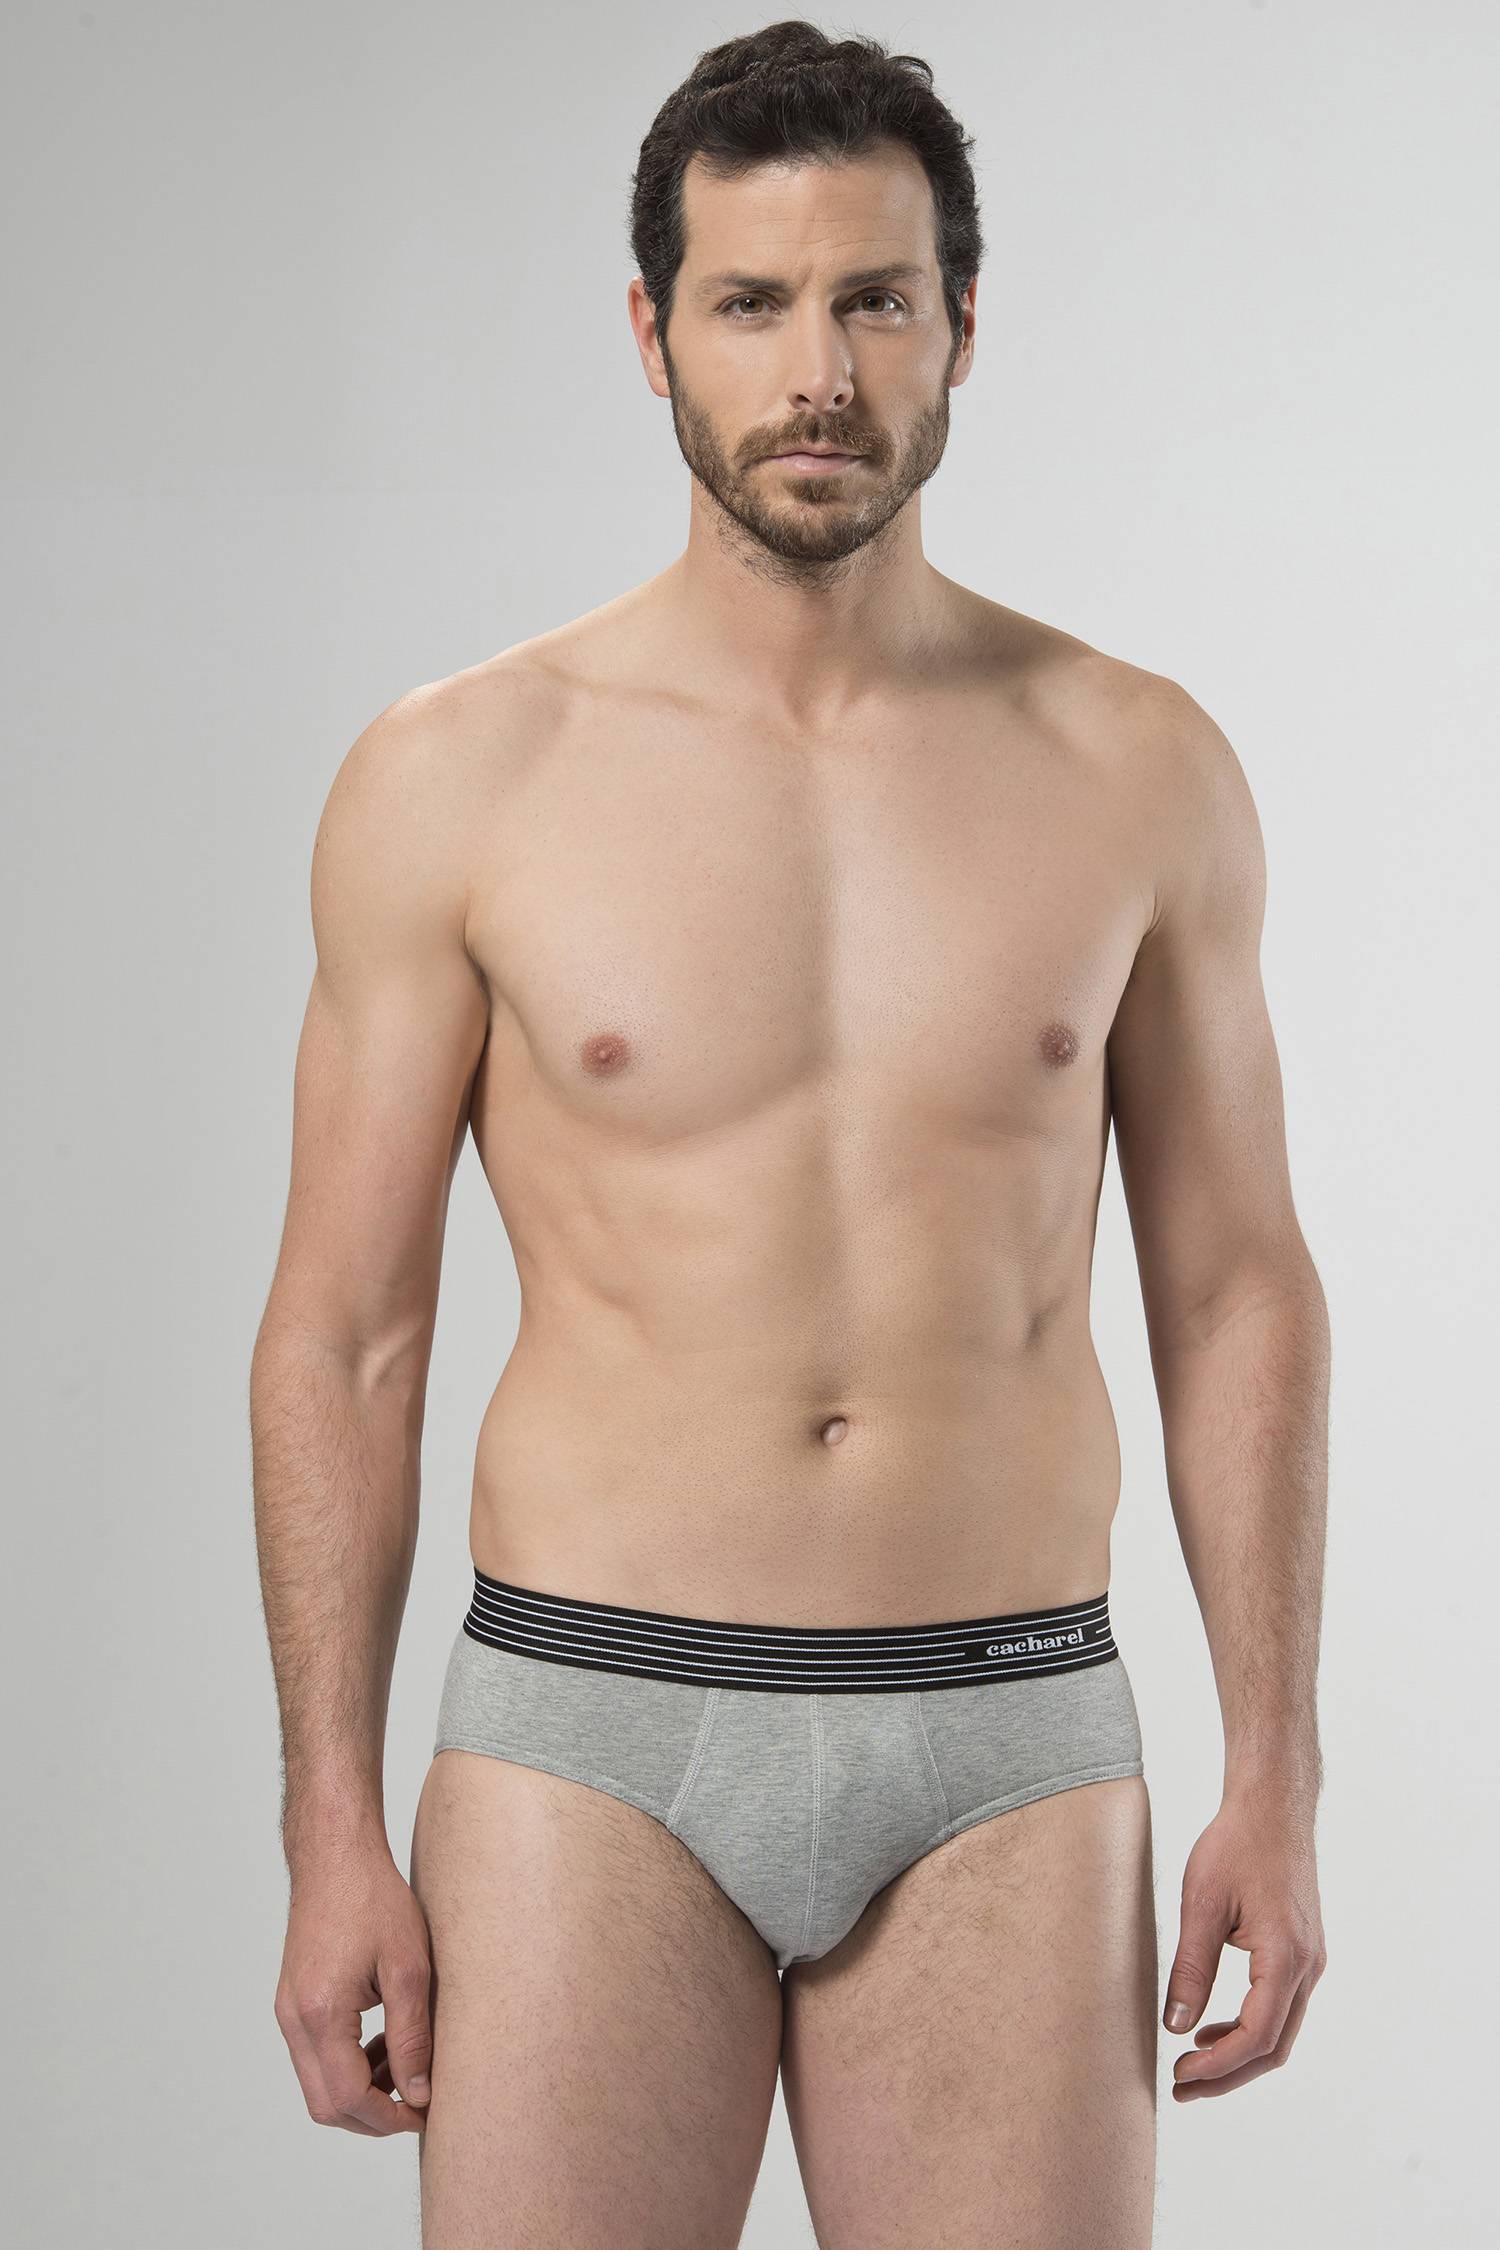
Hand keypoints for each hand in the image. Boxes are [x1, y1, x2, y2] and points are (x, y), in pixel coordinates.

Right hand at [275, 1846, 433, 2133]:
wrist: (335, 1856)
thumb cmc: (374, 1899)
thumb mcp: (408, 1968)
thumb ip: (411, 2037)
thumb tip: (419, 2093)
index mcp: (321, 2014)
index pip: (348, 2099)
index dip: (389, 2117)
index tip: (425, 2113)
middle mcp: (294, 2020)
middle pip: (326, 2105)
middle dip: (373, 2116)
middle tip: (417, 2101)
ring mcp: (288, 2012)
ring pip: (318, 2085)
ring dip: (361, 2091)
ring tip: (406, 2067)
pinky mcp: (292, 2002)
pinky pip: (315, 2057)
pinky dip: (347, 2066)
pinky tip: (383, 2044)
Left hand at [1163, 1792, 1326, 2098]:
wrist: (1273, 1808)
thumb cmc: (1236, 1845)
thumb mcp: (1202, 1904)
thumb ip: (1191, 1967)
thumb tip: (1175, 2025)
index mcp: (1285, 1956)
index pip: (1256, 2036)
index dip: (1218, 2066)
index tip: (1180, 2074)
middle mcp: (1307, 1967)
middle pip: (1273, 2047)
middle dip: (1227, 2076)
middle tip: (1181, 2088)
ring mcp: (1310, 1962)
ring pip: (1279, 2031)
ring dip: (1237, 2056)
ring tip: (1190, 2064)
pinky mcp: (1302, 1954)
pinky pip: (1280, 2008)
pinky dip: (1248, 2028)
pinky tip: (1211, 2028)